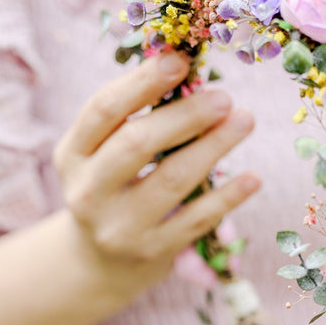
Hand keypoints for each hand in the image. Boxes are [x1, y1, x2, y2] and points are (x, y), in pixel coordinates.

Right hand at [53, 50, 260, 296]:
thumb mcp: (101, 156)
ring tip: (244, 120)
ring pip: (172, 180)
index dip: (142, 82)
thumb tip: (186, 71)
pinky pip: (196, 219)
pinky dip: (227, 197)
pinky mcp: (151, 252)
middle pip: (137, 143)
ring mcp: (120, 226)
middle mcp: (89, 192)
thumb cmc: (111, 191)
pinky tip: (252, 178)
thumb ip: (131, 119)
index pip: (104, 110)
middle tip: (223, 97)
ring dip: (214, 147)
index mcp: (73, 155)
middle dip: (185, 115)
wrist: (100, 264)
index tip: (179, 60)